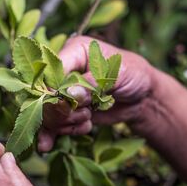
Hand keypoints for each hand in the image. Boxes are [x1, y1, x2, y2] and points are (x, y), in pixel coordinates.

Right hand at [38, 36, 155, 151]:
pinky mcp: (68, 110)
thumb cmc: (134, 74)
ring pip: (47, 113)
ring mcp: (63, 92)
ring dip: (65, 123)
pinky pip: (55, 126)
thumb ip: (94, 83)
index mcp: (74, 51)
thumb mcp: (119, 74)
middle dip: (60, 111)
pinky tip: (72, 134)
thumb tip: (70, 93)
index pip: (51, 70)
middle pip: (44, 95)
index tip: (66, 105)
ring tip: (87, 120)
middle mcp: (63, 70)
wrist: (143, 97)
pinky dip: (62, 133)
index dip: (53, 91)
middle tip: (84, 114)